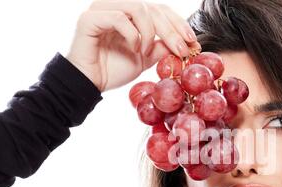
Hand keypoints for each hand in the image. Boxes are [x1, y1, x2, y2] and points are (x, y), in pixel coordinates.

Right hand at [66, 0, 199, 91]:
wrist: (89, 83)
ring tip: (147, 51)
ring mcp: (102, 9)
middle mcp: (116, 5)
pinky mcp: (90, 18)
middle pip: (153, 8)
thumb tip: (184, 43)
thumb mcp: (145, 58)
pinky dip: (133, 34)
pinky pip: (119, 17)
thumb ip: (161, 47)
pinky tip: (134, 48)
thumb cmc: (113, 69)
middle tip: (182, 49)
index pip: (160, 9)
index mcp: (130, 12)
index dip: (178, 23)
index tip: (192, 41)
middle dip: (172, 30)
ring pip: (138, 7)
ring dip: (150, 32)